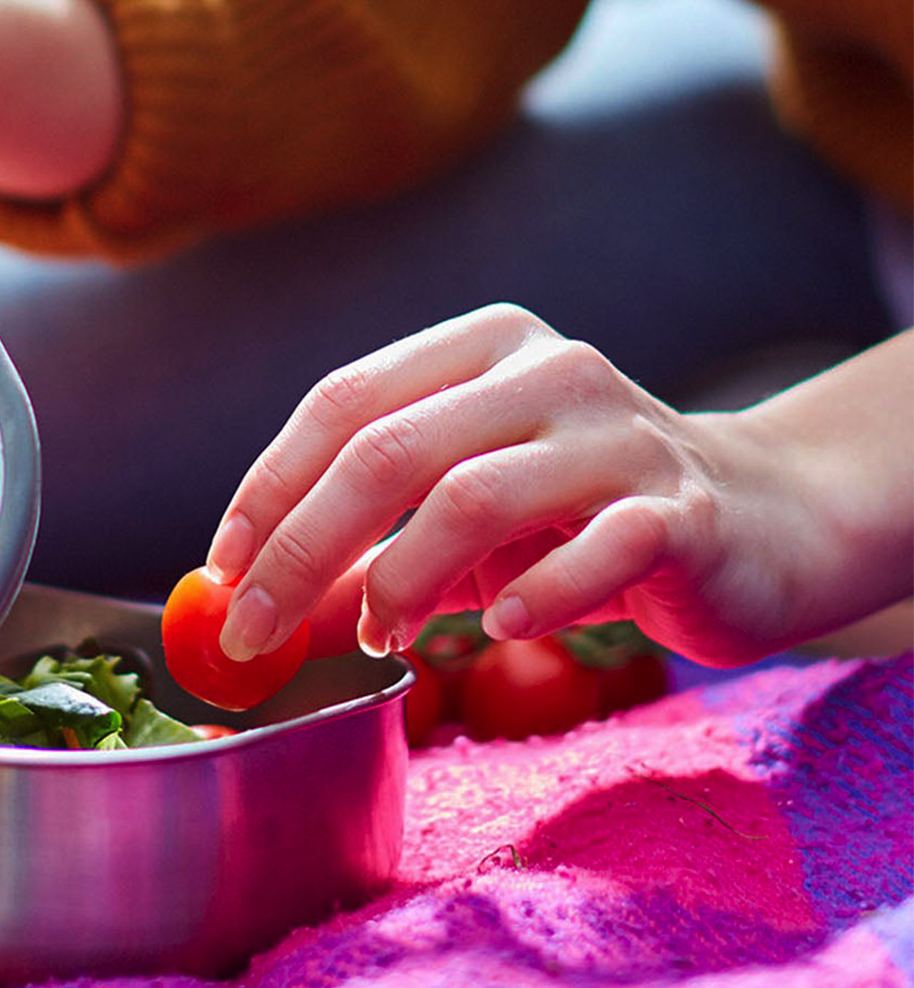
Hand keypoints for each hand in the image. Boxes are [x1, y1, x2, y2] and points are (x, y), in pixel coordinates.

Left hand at [203, 306, 913, 669]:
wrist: (765, 521)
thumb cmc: (582, 516)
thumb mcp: (463, 523)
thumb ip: (369, 552)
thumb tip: (253, 610)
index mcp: (479, 348)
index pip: (343, 401)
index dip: (270, 487)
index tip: (221, 570)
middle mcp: (546, 370)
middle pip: (388, 448)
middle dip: (304, 547)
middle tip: (256, 631)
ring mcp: (620, 433)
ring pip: (474, 494)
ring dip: (402, 580)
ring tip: (378, 638)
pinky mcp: (685, 509)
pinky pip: (594, 550)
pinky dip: (533, 597)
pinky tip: (499, 631)